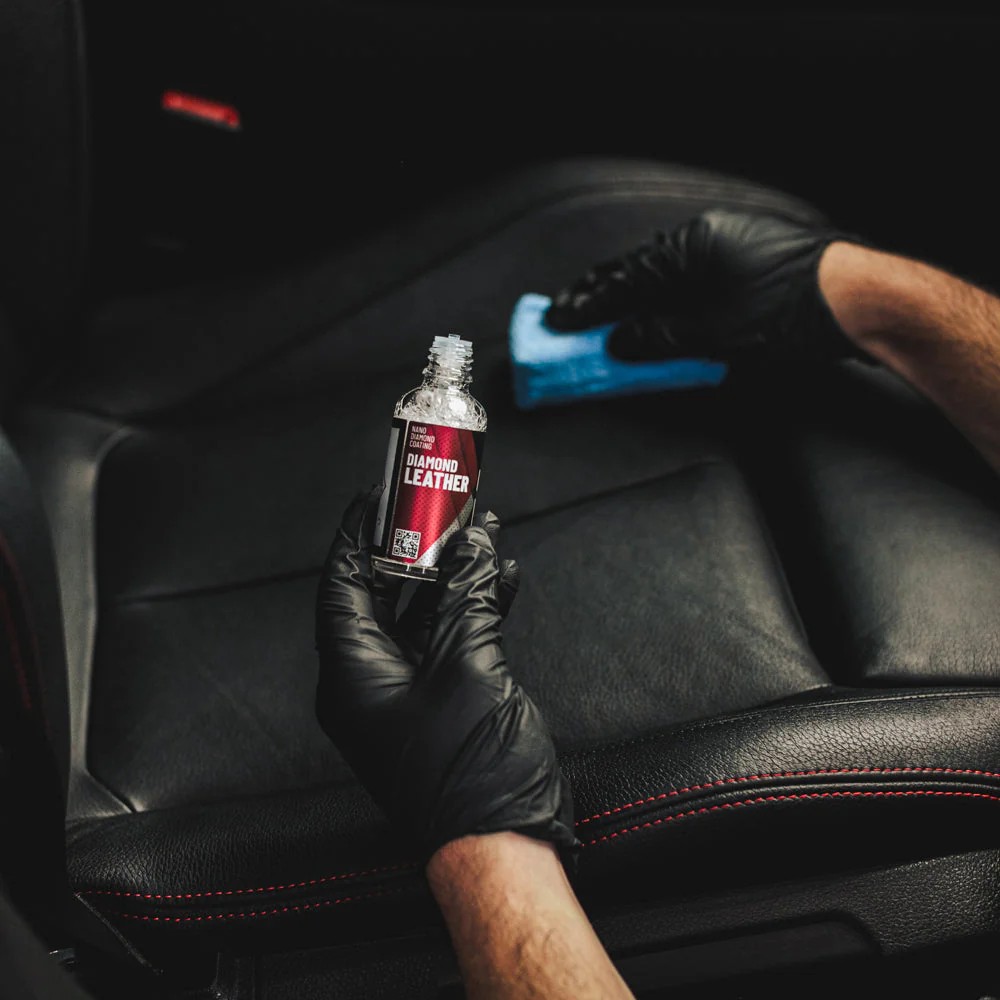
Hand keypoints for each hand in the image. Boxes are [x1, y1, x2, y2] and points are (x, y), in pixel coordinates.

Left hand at [315, 490, 576, 859]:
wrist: (501, 848)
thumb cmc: (468, 774)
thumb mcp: (467, 665)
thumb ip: (467, 596)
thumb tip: (472, 544)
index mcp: (354, 673)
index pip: (342, 584)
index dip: (358, 534)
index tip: (376, 496)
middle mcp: (371, 682)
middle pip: (383, 593)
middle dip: (416, 547)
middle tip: (439, 506)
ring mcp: (406, 694)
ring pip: (422, 614)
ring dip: (454, 574)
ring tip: (482, 532)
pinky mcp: (440, 702)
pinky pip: (448, 640)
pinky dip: (473, 608)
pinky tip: (502, 580)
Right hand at [546, 209, 863, 363]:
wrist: (858, 303)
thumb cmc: (789, 314)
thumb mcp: (713, 334)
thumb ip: (658, 338)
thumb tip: (620, 342)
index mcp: (691, 246)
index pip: (625, 279)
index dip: (587, 304)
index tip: (557, 319)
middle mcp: (707, 238)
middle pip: (640, 268)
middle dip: (602, 293)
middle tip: (567, 312)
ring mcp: (729, 246)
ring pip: (664, 272)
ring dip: (632, 295)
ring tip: (603, 315)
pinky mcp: (748, 262)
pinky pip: (689, 278)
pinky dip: (664, 296)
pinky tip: (655, 310)